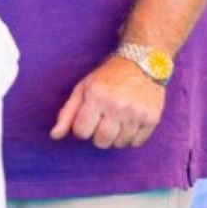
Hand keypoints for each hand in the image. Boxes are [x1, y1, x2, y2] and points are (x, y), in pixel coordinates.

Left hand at [50, 56, 164, 148]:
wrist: (142, 63)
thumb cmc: (108, 77)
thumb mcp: (83, 88)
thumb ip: (67, 113)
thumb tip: (54, 136)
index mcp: (96, 97)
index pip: (81, 132)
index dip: (82, 128)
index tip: (88, 119)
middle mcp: (117, 106)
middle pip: (101, 142)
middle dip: (98, 135)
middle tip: (103, 121)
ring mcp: (136, 113)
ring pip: (119, 144)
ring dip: (115, 137)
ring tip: (117, 120)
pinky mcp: (152, 118)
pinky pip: (136, 143)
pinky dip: (131, 137)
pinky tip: (130, 122)